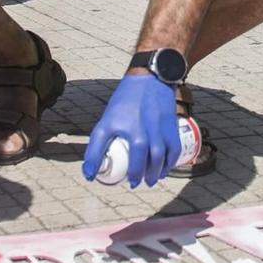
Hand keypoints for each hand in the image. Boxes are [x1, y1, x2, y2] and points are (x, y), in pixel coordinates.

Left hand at [81, 72, 180, 187]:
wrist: (151, 79)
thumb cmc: (126, 101)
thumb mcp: (108, 117)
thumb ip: (99, 141)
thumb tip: (90, 169)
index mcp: (120, 123)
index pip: (101, 148)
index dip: (94, 164)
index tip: (92, 177)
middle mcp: (140, 127)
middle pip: (139, 159)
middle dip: (136, 175)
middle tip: (134, 183)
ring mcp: (157, 127)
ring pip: (158, 157)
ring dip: (155, 173)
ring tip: (150, 181)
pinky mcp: (171, 127)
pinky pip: (173, 150)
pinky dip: (169, 163)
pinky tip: (164, 169)